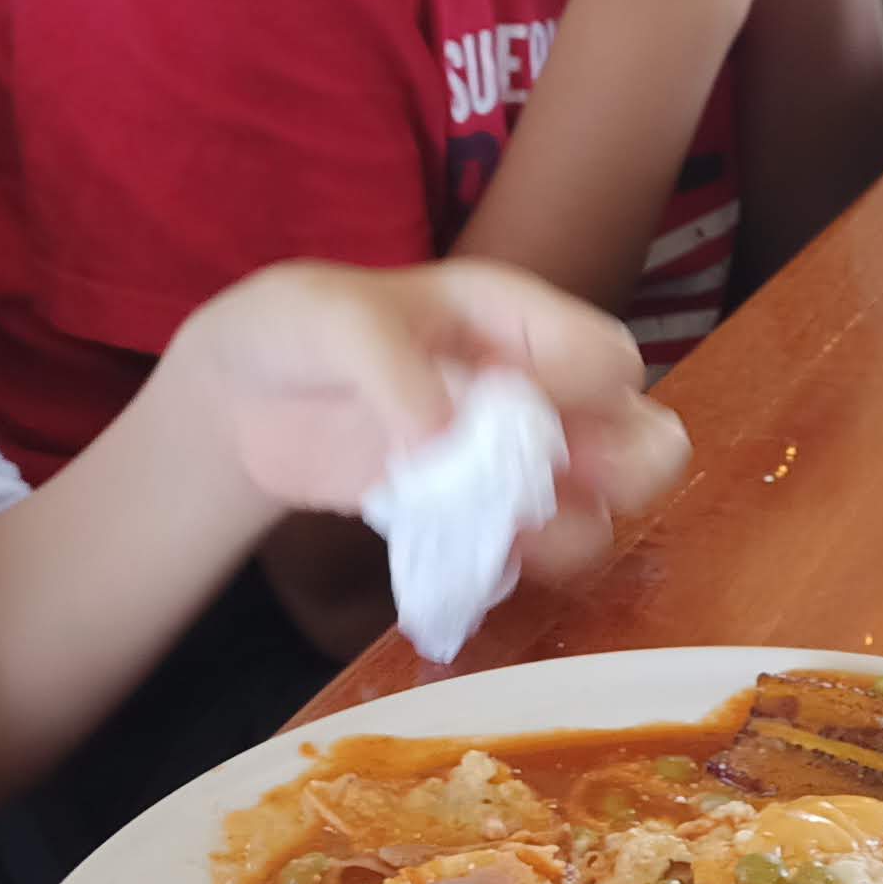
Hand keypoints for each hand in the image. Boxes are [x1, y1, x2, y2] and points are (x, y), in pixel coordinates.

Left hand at [169, 258, 688, 583]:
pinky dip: (516, 565)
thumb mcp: (331, 321)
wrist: (245, 399)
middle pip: (637, 434)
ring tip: (511, 535)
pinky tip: (473, 558)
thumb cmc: (298, 329)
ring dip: (575, 530)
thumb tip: (444, 436)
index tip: (530, 411)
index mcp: (514, 318)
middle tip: (564, 486)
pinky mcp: (470, 514)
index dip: (591, 391)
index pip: (606, 356)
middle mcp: (532, 388)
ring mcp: (506, 458)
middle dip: (626, 470)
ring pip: (599, 506)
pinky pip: (530, 550)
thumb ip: (390, 363)